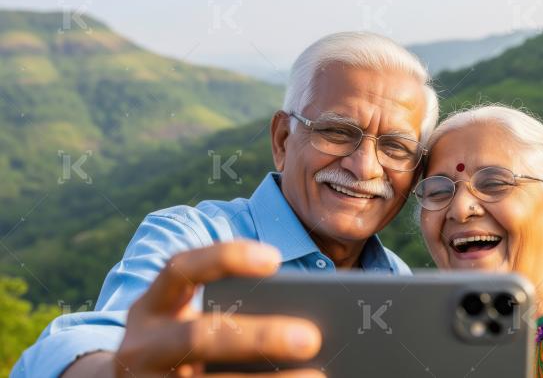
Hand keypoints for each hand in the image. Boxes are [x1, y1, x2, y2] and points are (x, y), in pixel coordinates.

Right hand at [112, 241, 323, 376]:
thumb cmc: (184, 346)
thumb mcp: (189, 321)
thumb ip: (230, 308)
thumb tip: (303, 312)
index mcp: (151, 308)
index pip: (180, 270)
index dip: (224, 258)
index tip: (274, 258)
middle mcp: (142, 348)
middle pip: (199, 338)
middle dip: (259, 337)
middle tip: (311, 337)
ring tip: (318, 377)